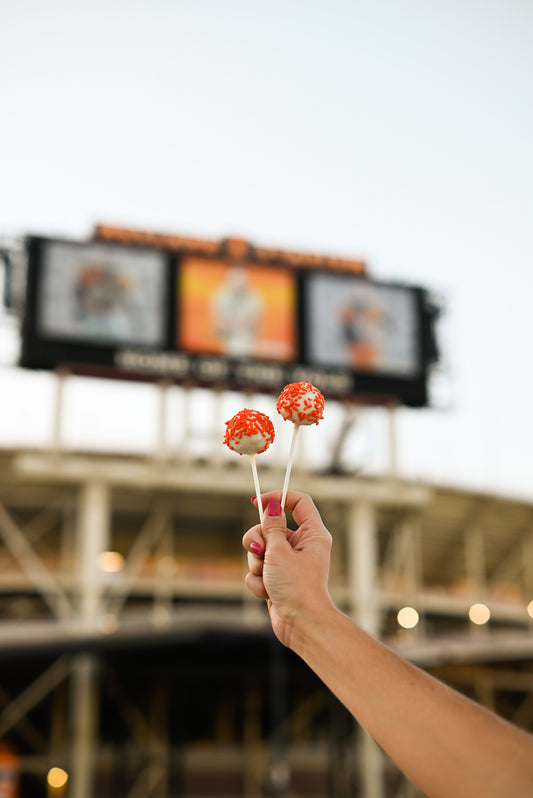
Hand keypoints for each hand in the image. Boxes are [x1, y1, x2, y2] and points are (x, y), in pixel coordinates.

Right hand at [242, 490, 333, 647]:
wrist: (301, 625)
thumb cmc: (297, 587)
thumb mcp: (280, 551)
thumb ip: (271, 527)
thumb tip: (271, 506)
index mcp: (312, 534)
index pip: (299, 502)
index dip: (278, 497)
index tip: (257, 501)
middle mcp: (302, 546)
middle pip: (271, 527)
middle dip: (258, 539)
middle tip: (260, 550)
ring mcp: (289, 563)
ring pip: (260, 549)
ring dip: (257, 563)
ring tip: (267, 577)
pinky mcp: (277, 579)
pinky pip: (258, 570)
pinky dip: (258, 581)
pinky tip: (267, 593)